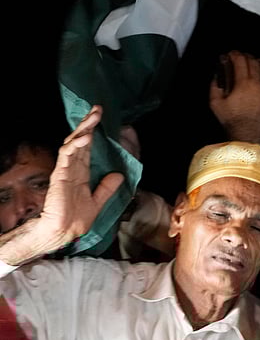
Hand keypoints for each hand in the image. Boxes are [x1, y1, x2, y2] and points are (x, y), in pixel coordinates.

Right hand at [14, 106, 124, 258]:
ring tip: (93, 117)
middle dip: (88, 124)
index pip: (87, 147)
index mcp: (82, 172)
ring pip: (73, 143)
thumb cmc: (77, 218)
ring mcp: (65, 169)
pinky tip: (85, 137)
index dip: (93, 132)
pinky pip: (67, 155)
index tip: (100, 117)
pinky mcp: (60, 174)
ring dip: (83, 129)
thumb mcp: (98, 201)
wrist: (64, 231)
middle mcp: (73, 167)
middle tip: (97, 108)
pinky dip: (75, 145)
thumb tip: (119, 174)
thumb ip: (107, 188)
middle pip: (80, 141)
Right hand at [209, 51, 259, 143]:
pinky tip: (257, 77)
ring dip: (256, 63)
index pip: (241, 61)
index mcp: (244, 84)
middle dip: (245, 56)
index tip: (230, 54)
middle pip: (254, 62)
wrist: (248, 136)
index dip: (235, 54)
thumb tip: (216, 76)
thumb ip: (214, 86)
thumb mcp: (215, 103)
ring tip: (250, 62)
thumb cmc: (232, 121)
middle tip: (238, 56)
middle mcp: (257, 85)